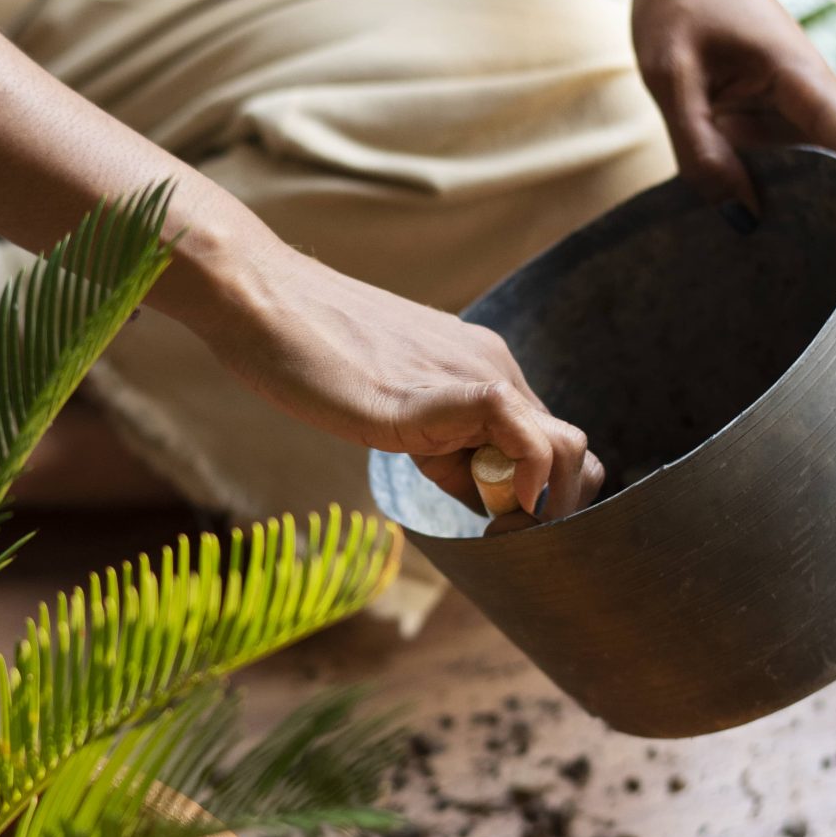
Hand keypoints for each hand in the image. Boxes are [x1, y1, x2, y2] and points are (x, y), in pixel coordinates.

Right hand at [181, 238, 601, 518]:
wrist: (263, 301)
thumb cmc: (306, 351)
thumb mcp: (387, 403)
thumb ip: (435, 439)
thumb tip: (474, 492)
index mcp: (480, 366)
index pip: (546, 441)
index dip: (535, 493)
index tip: (493, 522)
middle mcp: (492, 364)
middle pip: (572, 450)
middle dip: (552, 507)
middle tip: (502, 534)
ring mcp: (476, 375)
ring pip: (567, 449)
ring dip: (544, 504)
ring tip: (490, 525)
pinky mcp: (449, 392)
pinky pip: (529, 441)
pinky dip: (526, 485)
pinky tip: (487, 506)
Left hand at [631, 0, 835, 274]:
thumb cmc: (675, 3)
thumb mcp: (671, 74)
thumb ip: (699, 146)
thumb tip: (739, 217)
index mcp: (801, 79)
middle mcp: (807, 99)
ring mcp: (788, 110)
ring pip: (820, 177)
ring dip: (830, 226)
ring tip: (831, 297)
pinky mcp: (764, 118)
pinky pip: (783, 170)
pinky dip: (786, 209)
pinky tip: (775, 254)